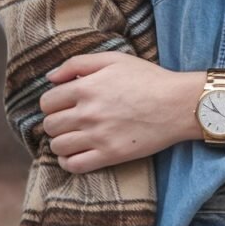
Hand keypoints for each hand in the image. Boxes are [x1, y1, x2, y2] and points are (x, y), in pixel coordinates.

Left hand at [40, 52, 200, 173]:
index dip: (52, 102)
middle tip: (70, 119)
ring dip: (61, 142)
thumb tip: (50, 77)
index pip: (47, 102)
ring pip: (58, 147)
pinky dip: (68, 162)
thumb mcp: (114, 59)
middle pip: (50, 125)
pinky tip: (76, 153)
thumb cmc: (147, 78)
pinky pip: (74, 166)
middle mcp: (88, 113)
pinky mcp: (110, 155)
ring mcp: (98, 136)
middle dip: (56, 122)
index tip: (63, 104)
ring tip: (74, 136)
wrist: (177, 104)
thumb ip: (77, 63)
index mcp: (86, 87)